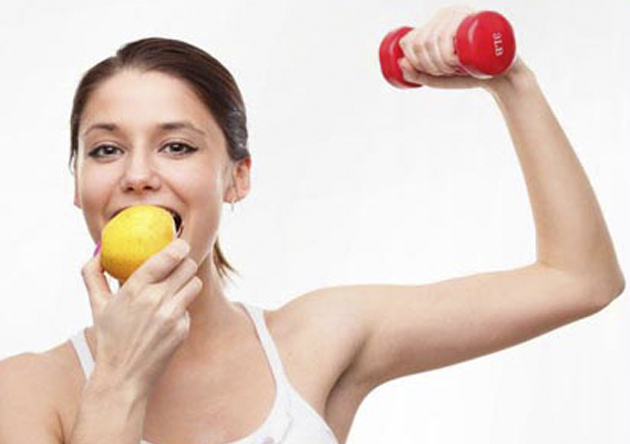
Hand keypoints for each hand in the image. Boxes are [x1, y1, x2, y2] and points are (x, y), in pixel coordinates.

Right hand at [81, 238, 201, 397]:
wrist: (123, 376)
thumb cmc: (110, 338)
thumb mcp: (97, 306)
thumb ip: (93, 275)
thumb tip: (98, 252)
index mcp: (134, 289)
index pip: (167, 257)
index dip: (179, 246)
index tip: (180, 244)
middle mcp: (155, 300)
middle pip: (187, 266)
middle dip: (185, 263)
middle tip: (180, 264)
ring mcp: (171, 315)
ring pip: (194, 283)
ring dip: (188, 283)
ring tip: (176, 288)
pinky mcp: (182, 328)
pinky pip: (189, 308)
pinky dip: (181, 309)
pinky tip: (167, 318)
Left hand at [398, 5, 521, 90]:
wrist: (501, 75)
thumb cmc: (468, 74)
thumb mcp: (438, 78)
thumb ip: (418, 74)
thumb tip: (399, 64)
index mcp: (434, 23)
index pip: (410, 39)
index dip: (413, 61)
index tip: (430, 72)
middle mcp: (446, 14)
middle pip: (420, 42)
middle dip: (429, 66)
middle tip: (446, 72)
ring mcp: (461, 13)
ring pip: (432, 40)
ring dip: (439, 63)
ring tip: (454, 68)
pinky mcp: (476, 18)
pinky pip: (448, 35)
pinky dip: (447, 56)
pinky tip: (456, 62)